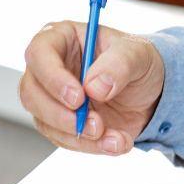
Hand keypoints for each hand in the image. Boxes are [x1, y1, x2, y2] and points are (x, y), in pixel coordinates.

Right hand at [20, 21, 164, 154]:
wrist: (152, 90)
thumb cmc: (139, 61)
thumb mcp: (139, 54)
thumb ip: (119, 64)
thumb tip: (94, 87)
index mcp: (63, 38)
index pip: (39, 52)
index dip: (53, 78)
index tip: (78, 98)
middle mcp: (50, 67)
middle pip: (31, 92)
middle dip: (62, 115)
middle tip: (96, 124)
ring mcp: (52, 96)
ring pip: (44, 121)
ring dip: (78, 135)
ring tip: (114, 137)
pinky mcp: (61, 121)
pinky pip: (63, 138)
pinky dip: (89, 146)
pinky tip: (116, 142)